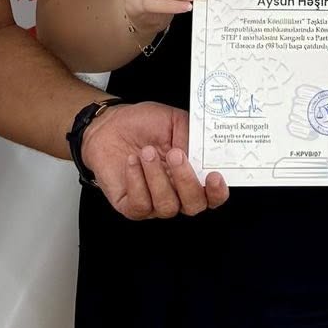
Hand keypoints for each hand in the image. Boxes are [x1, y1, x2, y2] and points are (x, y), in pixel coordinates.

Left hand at [81, 100, 227, 219]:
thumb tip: (205, 151)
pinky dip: (137, 182)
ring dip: (157, 178)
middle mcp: (177, 194)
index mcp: (193, 175)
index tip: (214, 175)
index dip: (217, 192)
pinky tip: (132, 162)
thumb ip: (193, 136)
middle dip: (186, 181)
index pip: (213, 196)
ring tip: (146, 152)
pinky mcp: (131, 206)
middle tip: (175, 154)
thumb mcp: (174, 121)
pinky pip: (140, 206)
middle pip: (193, 206)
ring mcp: (154, 202)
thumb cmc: (144, 124)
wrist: (110, 125)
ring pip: (167, 206)